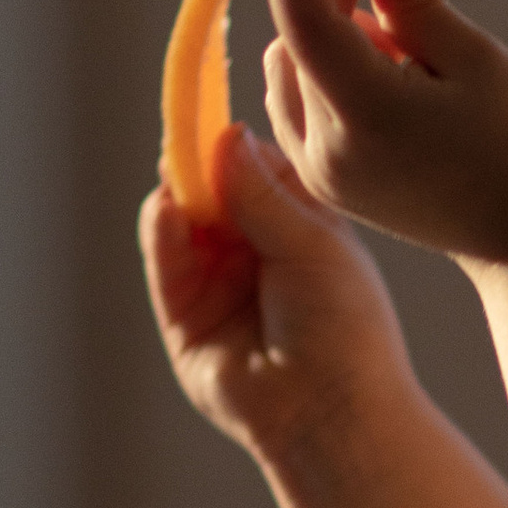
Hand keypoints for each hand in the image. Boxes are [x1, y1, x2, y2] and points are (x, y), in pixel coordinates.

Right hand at [140, 116, 411, 462]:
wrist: (332, 411)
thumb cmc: (346, 327)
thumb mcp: (312, 245)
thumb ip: (263, 193)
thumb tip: (226, 133)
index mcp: (301, 226)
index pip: (258, 166)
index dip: (238, 136)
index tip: (221, 96)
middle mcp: (256, 250)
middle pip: (214, 188)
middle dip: (198, 157)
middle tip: (187, 116)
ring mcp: (218, 282)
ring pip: (184, 221)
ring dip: (178, 191)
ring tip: (178, 162)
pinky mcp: (185, 317)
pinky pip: (165, 264)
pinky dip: (162, 232)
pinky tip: (167, 206)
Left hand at [260, 0, 507, 268]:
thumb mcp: (476, 60)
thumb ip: (416, 0)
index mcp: (369, 115)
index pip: (307, 22)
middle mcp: (327, 148)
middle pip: (298, 37)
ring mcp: (318, 170)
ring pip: (288, 66)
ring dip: (323, 24)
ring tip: (395, 22)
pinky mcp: (323, 180)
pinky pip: (296, 101)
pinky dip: (319, 64)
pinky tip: (375, 57)